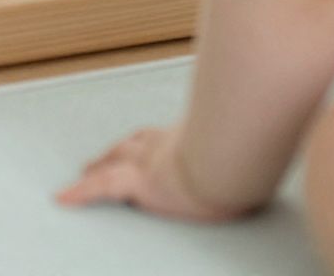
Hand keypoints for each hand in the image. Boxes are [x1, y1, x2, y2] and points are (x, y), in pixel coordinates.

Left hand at [57, 127, 246, 221]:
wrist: (231, 164)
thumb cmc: (245, 156)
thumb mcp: (247, 148)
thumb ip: (252, 142)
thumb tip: (270, 142)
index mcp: (189, 137)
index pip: (163, 134)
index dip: (148, 138)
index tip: (142, 139)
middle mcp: (165, 144)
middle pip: (134, 144)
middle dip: (119, 148)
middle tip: (106, 153)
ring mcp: (149, 162)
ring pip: (114, 161)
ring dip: (100, 163)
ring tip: (86, 169)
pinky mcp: (137, 182)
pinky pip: (100, 188)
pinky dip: (80, 193)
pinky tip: (63, 197)